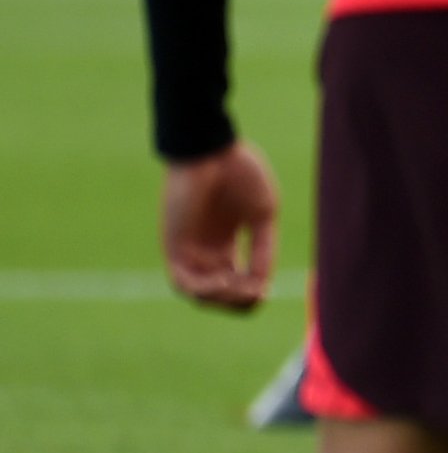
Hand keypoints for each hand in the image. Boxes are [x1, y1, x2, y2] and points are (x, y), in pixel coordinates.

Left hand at [161, 140, 280, 310]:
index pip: (238, 283)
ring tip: (242, 285)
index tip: (268, 287)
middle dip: (242, 301)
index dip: (255, 294)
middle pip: (221, 297)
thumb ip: (263, 250)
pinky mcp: (174, 246)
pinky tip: (226, 278)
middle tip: (257, 291)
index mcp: (225, 244)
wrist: (212, 150)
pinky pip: (184, 284)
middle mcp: (205, 252)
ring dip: (225, 299)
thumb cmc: (239, 174)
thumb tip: (263, 285)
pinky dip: (206, 290)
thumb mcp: (263, 216)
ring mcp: (188, 250)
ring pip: (202, 297)